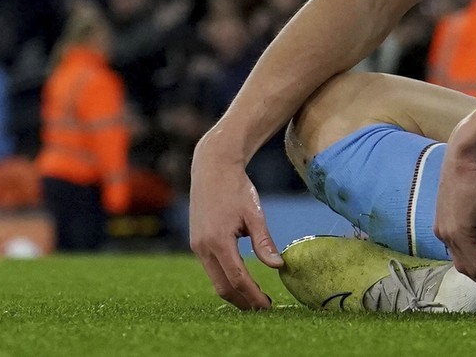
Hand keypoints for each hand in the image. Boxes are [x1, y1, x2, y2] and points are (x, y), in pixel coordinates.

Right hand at [189, 134, 280, 310]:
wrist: (212, 168)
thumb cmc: (236, 188)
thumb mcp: (254, 214)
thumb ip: (264, 242)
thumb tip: (278, 266)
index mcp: (218, 241)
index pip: (237, 278)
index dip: (253, 295)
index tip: (267, 306)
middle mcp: (203, 247)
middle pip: (222, 286)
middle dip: (242, 301)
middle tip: (263, 308)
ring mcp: (197, 246)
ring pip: (215, 280)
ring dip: (234, 292)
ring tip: (255, 298)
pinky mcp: (197, 243)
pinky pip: (211, 268)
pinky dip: (226, 278)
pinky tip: (241, 280)